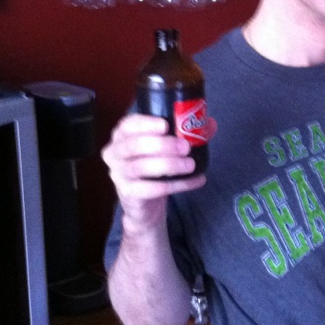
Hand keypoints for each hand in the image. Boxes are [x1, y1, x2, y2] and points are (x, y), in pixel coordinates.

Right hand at [101, 114, 211, 229]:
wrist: (144, 201)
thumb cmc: (154, 166)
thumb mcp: (166, 147)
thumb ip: (187, 133)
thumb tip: (210, 123)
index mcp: (122, 135)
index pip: (128, 125)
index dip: (146, 124)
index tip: (166, 126)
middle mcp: (114, 152)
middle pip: (134, 145)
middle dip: (162, 145)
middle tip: (186, 147)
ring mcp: (118, 174)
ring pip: (141, 167)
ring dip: (170, 165)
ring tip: (191, 165)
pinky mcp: (128, 193)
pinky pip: (152, 188)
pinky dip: (176, 185)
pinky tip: (195, 181)